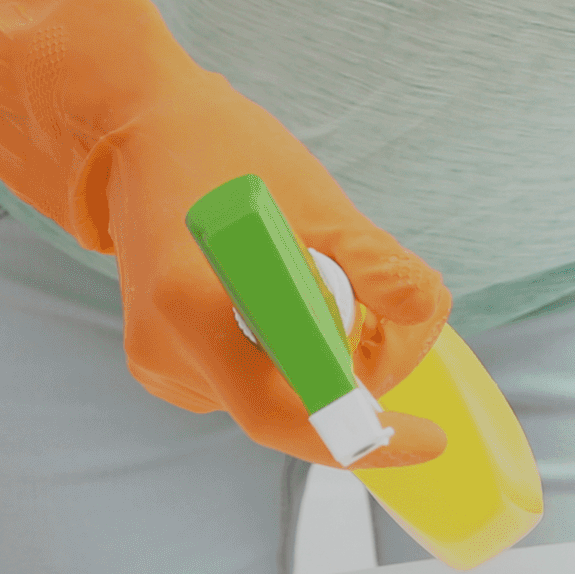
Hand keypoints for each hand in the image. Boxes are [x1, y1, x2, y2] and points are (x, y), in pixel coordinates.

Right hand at [0, 0, 447, 465]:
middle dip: (358, 368)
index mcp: (192, 306)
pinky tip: (288, 294)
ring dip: (327, 356)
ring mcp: (158, 365)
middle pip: (292, 406)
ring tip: (320, 273)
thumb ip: (374, 262)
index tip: (429, 440)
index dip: (361, 434)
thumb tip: (423, 311)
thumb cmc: (229, 155)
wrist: (145, 133)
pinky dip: (293, 354)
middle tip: (388, 304)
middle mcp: (164, 350)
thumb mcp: (313, 199)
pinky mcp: (164, 365)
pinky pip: (253, 382)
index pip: (284, 412)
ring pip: (277, 397)